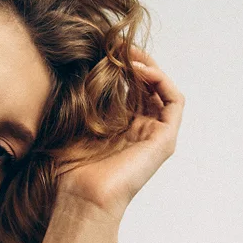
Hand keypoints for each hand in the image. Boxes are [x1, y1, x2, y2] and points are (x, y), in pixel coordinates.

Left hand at [56, 47, 183, 219]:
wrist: (82, 197)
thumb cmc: (69, 170)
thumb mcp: (69, 128)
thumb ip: (76, 103)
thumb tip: (68, 71)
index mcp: (118, 129)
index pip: (127, 89)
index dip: (119, 68)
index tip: (104, 49)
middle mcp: (139, 130)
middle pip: (146, 86)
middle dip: (135, 62)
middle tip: (119, 44)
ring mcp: (154, 135)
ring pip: (162, 90)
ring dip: (149, 68)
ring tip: (130, 54)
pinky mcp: (165, 139)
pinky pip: (174, 102)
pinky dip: (162, 82)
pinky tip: (141, 71)